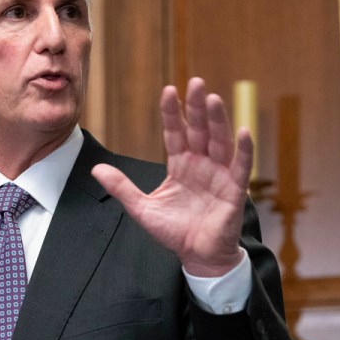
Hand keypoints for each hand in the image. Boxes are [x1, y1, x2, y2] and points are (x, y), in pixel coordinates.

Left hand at [92, 77, 252, 276]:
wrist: (197, 257)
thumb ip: (122, 187)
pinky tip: (241, 130)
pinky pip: (241, 166)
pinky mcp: (234, 190)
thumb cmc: (174, 232)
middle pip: (199, 130)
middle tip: (195, 82)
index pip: (176, 133)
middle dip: (197, 107)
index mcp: (180, 165)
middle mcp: (201, 164)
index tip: (168, 91)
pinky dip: (243, 149)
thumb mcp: (141, 208)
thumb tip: (96, 169)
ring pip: (219, 142)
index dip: (172, 113)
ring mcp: (219, 175)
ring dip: (217, 120)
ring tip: (213, 99)